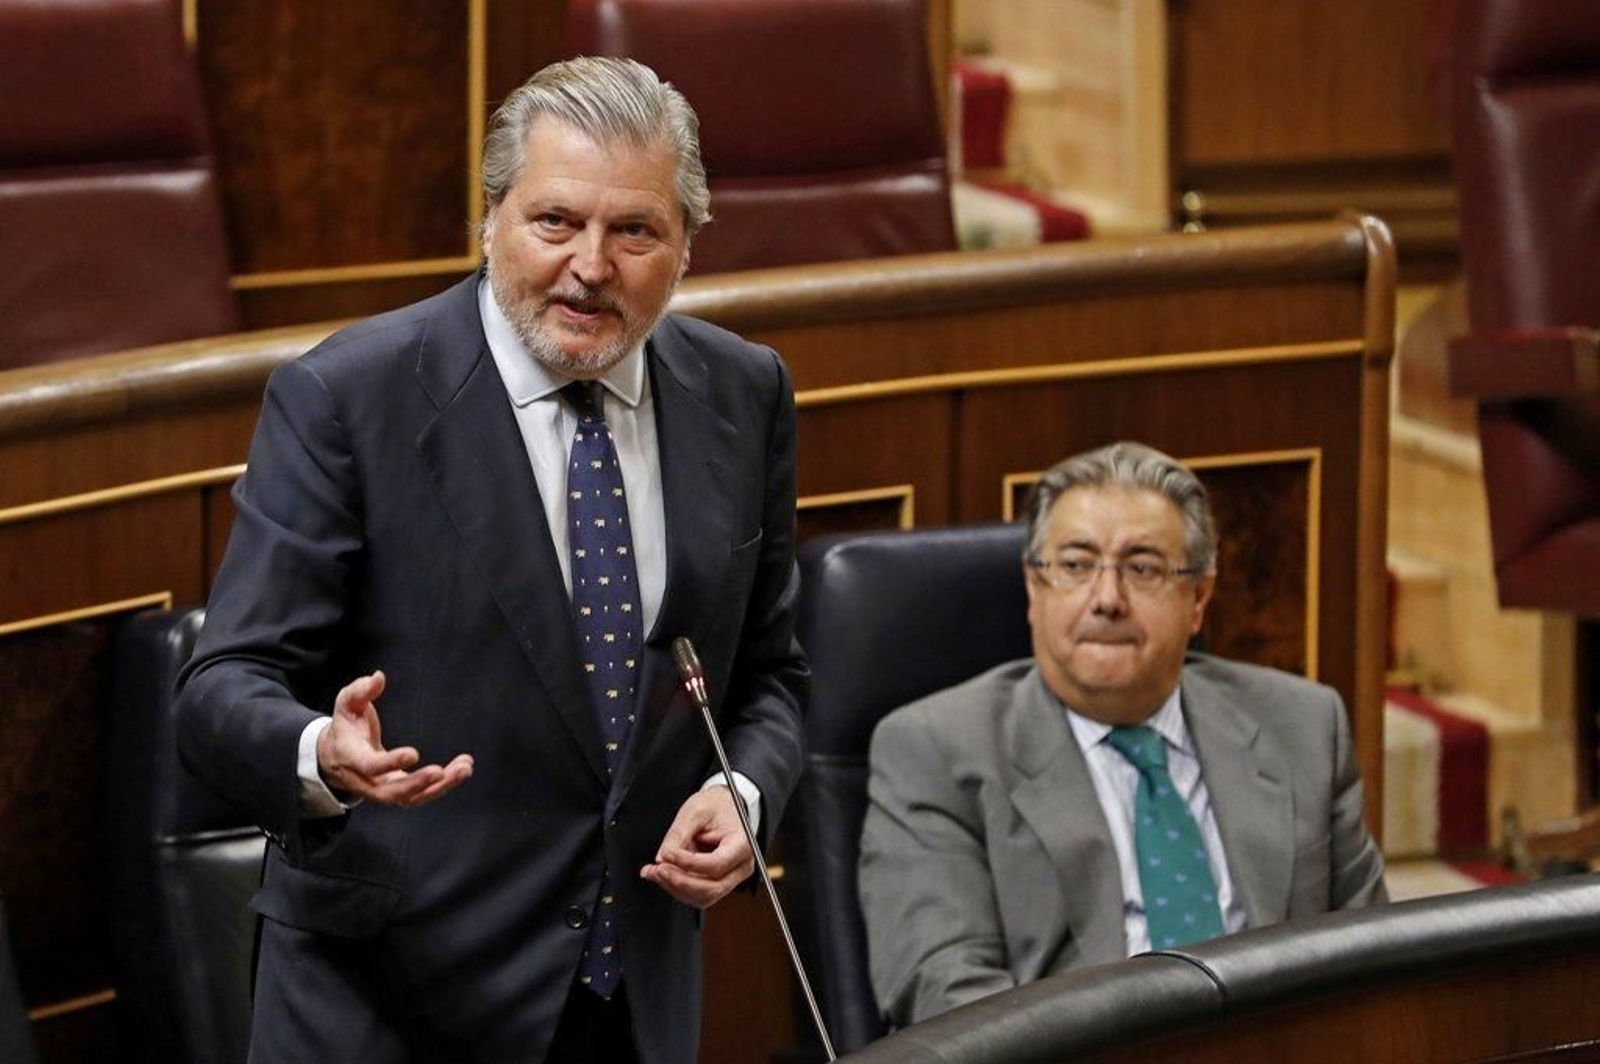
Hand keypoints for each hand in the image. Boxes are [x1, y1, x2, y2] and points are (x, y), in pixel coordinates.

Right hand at [316, 670, 472, 806]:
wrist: (337, 756)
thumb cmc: (346, 727)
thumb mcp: (346, 704)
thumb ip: (360, 690)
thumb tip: (378, 678)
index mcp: (353, 759)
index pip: (371, 766)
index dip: (391, 762)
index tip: (413, 754)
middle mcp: (367, 781)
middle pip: (392, 792)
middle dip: (418, 783)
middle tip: (441, 771)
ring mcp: (383, 790)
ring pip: (411, 798)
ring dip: (440, 787)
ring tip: (464, 769)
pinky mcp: (398, 792)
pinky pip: (421, 795)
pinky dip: (443, 786)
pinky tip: (462, 769)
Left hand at [640, 786, 754, 908]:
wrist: (724, 807)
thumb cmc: (716, 806)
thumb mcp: (695, 811)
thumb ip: (679, 835)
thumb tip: (662, 859)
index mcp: (742, 845)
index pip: (716, 864)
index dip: (688, 863)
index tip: (667, 855)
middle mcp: (741, 866)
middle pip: (711, 888)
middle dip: (680, 882)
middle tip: (658, 869)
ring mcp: (731, 878)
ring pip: (702, 896)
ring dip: (675, 887)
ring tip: (655, 871)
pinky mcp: (717, 883)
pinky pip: (697, 895)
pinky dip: (677, 887)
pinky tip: (662, 874)